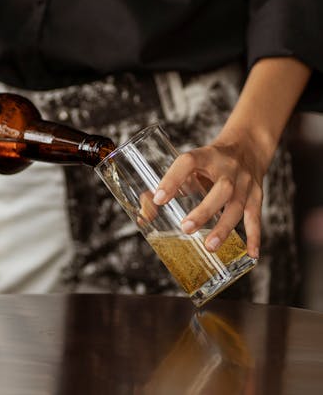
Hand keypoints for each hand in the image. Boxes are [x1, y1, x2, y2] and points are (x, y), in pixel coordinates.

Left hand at [152, 134, 264, 258]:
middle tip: (186, 228)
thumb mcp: (192, 164)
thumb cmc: (211, 160)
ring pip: (237, 205)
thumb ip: (169, 185)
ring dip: (224, 227)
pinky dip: (254, 236)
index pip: (188, 162)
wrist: (248, 145)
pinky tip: (251, 254)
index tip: (158, 199)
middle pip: (221, 189)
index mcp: (206, 155)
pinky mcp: (256, 194)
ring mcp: (245, 181)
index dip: (172, 179)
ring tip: (209, 246)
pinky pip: (255, 216)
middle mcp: (228, 167)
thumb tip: (144, 214)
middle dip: (204, 210)